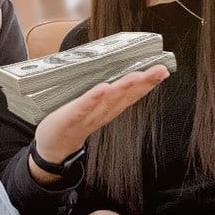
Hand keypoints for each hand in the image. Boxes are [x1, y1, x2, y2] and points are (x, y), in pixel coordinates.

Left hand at [32, 63, 169, 164]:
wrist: (52, 148)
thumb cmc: (72, 121)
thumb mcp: (90, 105)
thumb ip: (101, 91)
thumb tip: (109, 66)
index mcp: (108, 108)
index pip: (131, 94)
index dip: (147, 83)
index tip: (163, 70)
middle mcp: (102, 112)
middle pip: (125, 96)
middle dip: (143, 83)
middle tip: (159, 70)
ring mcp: (87, 116)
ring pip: (108, 102)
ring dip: (123, 88)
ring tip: (136, 76)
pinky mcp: (69, 118)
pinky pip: (82, 108)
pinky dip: (93, 99)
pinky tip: (103, 89)